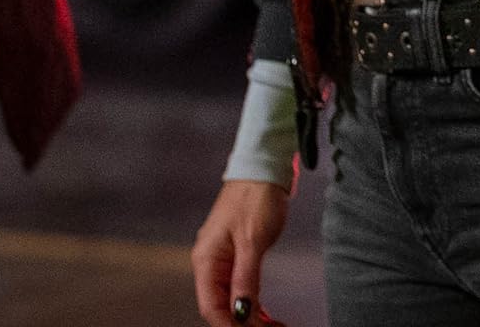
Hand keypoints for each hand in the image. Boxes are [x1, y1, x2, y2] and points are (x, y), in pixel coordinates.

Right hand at [192, 179, 290, 326]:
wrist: (263, 168)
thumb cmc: (255, 197)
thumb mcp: (253, 241)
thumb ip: (245, 279)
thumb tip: (240, 312)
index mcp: (206, 259)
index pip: (211, 307)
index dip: (230, 325)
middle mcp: (210, 262)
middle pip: (220, 306)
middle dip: (242, 323)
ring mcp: (223, 258)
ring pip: (231, 299)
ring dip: (250, 316)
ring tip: (272, 326)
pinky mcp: (237, 254)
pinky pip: (240, 286)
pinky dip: (253, 301)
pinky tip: (266, 314)